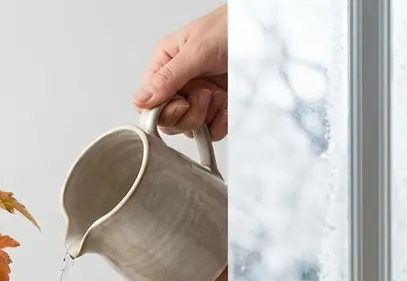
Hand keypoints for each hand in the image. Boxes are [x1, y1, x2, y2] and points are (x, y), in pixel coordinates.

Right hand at [133, 4, 227, 140]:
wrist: (265, 31)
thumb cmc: (231, 26)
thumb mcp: (196, 50)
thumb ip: (168, 78)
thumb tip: (141, 100)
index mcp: (166, 64)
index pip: (149, 102)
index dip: (162, 112)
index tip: (181, 105)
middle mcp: (180, 82)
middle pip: (167, 119)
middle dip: (186, 114)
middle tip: (203, 95)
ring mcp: (199, 95)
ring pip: (188, 127)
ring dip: (204, 116)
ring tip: (216, 94)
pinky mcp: (218, 106)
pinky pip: (211, 129)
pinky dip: (219, 122)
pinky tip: (225, 106)